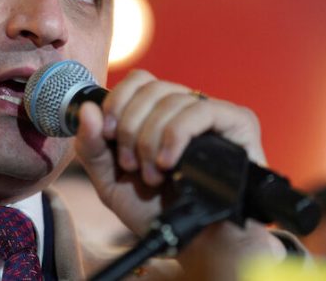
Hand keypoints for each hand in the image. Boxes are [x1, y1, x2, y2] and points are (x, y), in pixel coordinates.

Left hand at [74, 69, 265, 235]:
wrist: (195, 245)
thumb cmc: (156, 211)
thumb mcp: (111, 181)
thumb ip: (92, 146)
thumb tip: (87, 108)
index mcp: (158, 114)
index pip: (138, 80)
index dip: (118, 101)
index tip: (107, 134)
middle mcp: (185, 108)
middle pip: (151, 87)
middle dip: (131, 127)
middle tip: (131, 165)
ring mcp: (213, 114)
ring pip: (173, 99)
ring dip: (152, 140)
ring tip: (153, 175)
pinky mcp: (238, 124)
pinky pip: (202, 110)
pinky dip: (176, 134)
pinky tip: (169, 162)